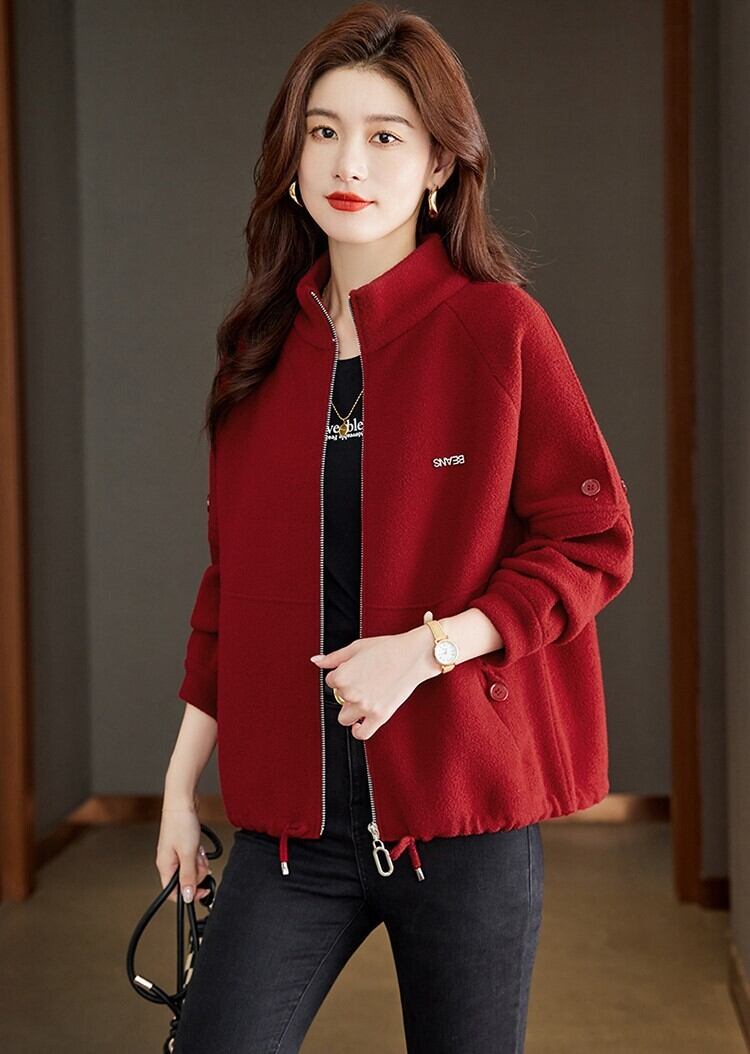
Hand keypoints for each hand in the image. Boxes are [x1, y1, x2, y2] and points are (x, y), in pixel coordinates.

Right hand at [156, 804, 211, 903]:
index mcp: (165, 866)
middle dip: (197, 873)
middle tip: (200, 861)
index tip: (203, 890)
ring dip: (199, 862)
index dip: (189, 894)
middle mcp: (168, 862)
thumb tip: (187, 897)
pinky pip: (193, 857)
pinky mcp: (182, 846)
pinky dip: (199, 854)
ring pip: (191, 868)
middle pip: (185, 880)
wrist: (183, 801)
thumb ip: (188, 876)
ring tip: (198, 850)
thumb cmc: (180, 823)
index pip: (173, 893)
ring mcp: (175, 853)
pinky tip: (199, 846)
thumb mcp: (187, 853)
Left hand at [310, 626, 439, 739]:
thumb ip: (333, 657)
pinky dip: (359, 731)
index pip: (331, 682)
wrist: (413, 655)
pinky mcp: (380, 716)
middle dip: (347, 692)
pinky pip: (361, 734)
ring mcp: (365, 706)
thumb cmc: (387, 648)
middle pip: (338, 699)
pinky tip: (361, 723)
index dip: (343, 675)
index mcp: (342, 675)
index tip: (356, 671)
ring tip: (365, 698)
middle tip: (364, 682)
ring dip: (351, 710)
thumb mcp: (356, 647)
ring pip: (345, 718)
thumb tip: (316, 661)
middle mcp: (351, 693)